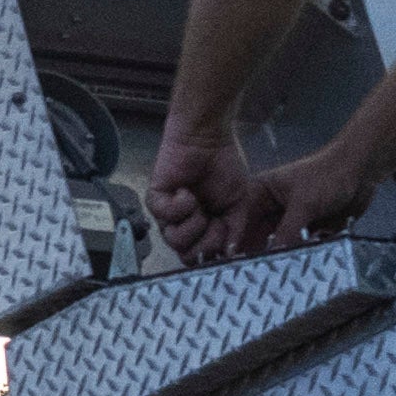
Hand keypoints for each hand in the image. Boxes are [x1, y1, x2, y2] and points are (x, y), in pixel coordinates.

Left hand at [148, 126, 324, 262]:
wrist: (208, 139)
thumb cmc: (224, 166)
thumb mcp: (239, 203)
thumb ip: (236, 231)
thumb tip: (231, 254)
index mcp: (205, 228)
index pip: (203, 256)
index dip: (214, 251)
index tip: (224, 232)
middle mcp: (185, 225)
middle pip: (187, 255)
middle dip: (205, 241)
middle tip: (213, 220)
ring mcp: (169, 214)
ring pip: (174, 240)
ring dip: (192, 223)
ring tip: (198, 203)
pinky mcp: (156, 199)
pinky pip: (164, 216)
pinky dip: (179, 205)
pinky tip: (186, 190)